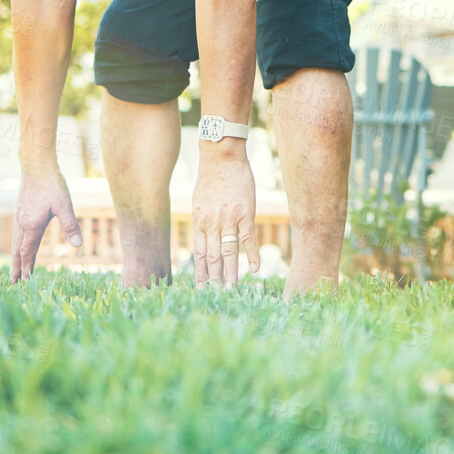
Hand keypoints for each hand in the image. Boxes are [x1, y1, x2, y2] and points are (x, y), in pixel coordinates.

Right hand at [10, 165, 80, 281]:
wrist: (36, 164)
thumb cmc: (52, 184)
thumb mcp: (64, 205)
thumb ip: (70, 226)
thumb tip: (78, 245)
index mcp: (32, 225)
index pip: (28, 252)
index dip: (27, 267)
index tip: (25, 281)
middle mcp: (22, 223)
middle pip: (17, 251)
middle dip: (16, 267)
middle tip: (13, 282)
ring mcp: (19, 217)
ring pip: (15, 242)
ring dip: (14, 257)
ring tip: (13, 269)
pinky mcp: (19, 210)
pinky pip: (16, 234)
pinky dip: (15, 245)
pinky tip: (19, 245)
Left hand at [194, 142, 258, 285]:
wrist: (222, 157)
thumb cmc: (211, 175)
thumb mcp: (199, 199)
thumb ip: (202, 217)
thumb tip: (202, 230)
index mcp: (200, 221)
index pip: (199, 252)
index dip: (200, 271)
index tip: (201, 287)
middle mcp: (212, 224)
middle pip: (212, 257)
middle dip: (214, 278)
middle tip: (215, 296)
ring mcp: (228, 220)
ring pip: (229, 252)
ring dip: (230, 273)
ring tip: (232, 290)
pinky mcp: (245, 214)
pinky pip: (248, 240)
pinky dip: (252, 256)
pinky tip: (255, 270)